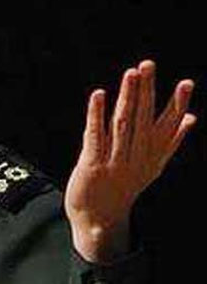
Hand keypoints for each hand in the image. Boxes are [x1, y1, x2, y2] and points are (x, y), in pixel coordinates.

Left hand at [65, 60, 195, 262]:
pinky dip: (97, 114)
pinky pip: (95, 135)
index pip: (168, 126)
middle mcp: (136, 157)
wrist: (99, 219)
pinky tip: (99, 94)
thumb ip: (171, 141)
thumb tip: (192, 117)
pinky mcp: (91, 165)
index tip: (187, 83)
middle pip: (143, 118)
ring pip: (122, 123)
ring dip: (127, 97)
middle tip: (148, 64)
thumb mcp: (152, 165)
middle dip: (147, 90)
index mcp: (152, 156)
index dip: (177, 104)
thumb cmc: (124, 185)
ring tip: (130, 73)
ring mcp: (114, 161)